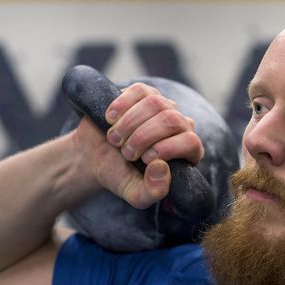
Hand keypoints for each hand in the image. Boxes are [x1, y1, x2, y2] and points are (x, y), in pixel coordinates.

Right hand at [75, 82, 203, 208]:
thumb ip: (153, 191)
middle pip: (171, 120)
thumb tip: (162, 167)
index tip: (143, 160)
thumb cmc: (120, 175)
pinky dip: (121, 106)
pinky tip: (110, 120)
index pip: (191, 142)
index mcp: (188, 151)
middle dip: (143, 137)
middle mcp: (181, 125)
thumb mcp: (136, 194)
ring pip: (155, 103)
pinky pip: (139, 90)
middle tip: (126, 152)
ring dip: (129, 123)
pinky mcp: (143, 93)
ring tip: (115, 139)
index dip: (166, 149)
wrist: (93, 156)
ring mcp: (163, 106)